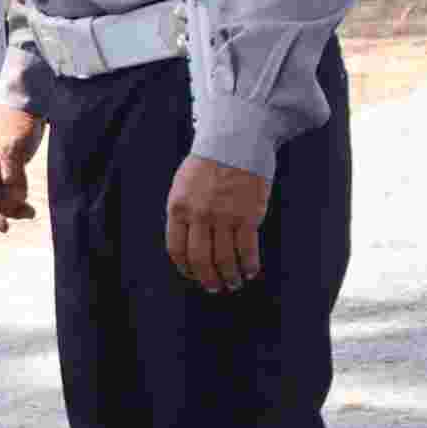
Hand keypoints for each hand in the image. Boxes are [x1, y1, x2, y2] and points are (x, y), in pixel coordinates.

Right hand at [0, 105, 44, 231]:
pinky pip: (10, 190)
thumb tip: (15, 200)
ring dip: (14, 206)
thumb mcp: (13, 149)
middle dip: (5, 210)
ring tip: (31, 211)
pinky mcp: (8, 168)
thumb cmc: (14, 121)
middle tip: (26, 213)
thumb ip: (12, 176)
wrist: (25, 102)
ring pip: (1, 197)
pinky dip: (19, 198)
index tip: (4, 225)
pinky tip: (28, 204)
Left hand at [163, 156, 271, 292]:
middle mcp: (198, 215)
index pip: (176, 249)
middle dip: (207, 279)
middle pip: (200, 260)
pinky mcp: (247, 216)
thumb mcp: (183, 185)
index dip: (185, 268)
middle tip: (215, 287)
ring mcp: (223, 216)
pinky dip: (248, 265)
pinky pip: (247, 250)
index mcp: (178, 207)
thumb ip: (183, 212)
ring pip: (224, 259)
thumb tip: (187, 241)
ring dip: (229, 277)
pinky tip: (250, 271)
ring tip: (234, 283)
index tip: (192, 275)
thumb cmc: (209, 162)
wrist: (235, 140)